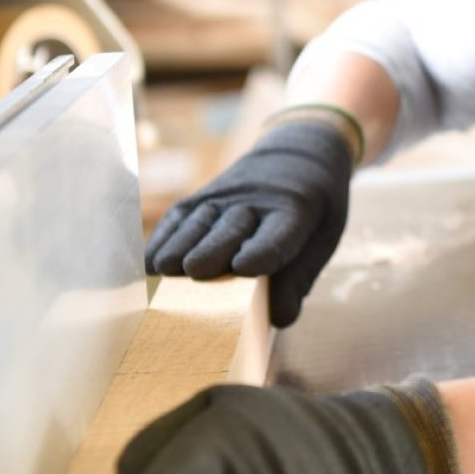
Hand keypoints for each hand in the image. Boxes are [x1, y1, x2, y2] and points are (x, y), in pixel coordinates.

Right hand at [146, 110, 355, 326]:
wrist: (299, 154)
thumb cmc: (313, 209)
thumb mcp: (323, 237)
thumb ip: (300, 277)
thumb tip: (278, 319)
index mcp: (296, 211)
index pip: (277, 232)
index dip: (261, 250)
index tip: (243, 268)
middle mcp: (255, 201)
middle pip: (230, 227)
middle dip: (212, 248)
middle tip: (195, 271)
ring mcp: (224, 196)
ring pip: (198, 220)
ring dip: (180, 245)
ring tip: (165, 270)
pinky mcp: (201, 197)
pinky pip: (178, 218)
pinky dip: (163, 239)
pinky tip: (151, 263)